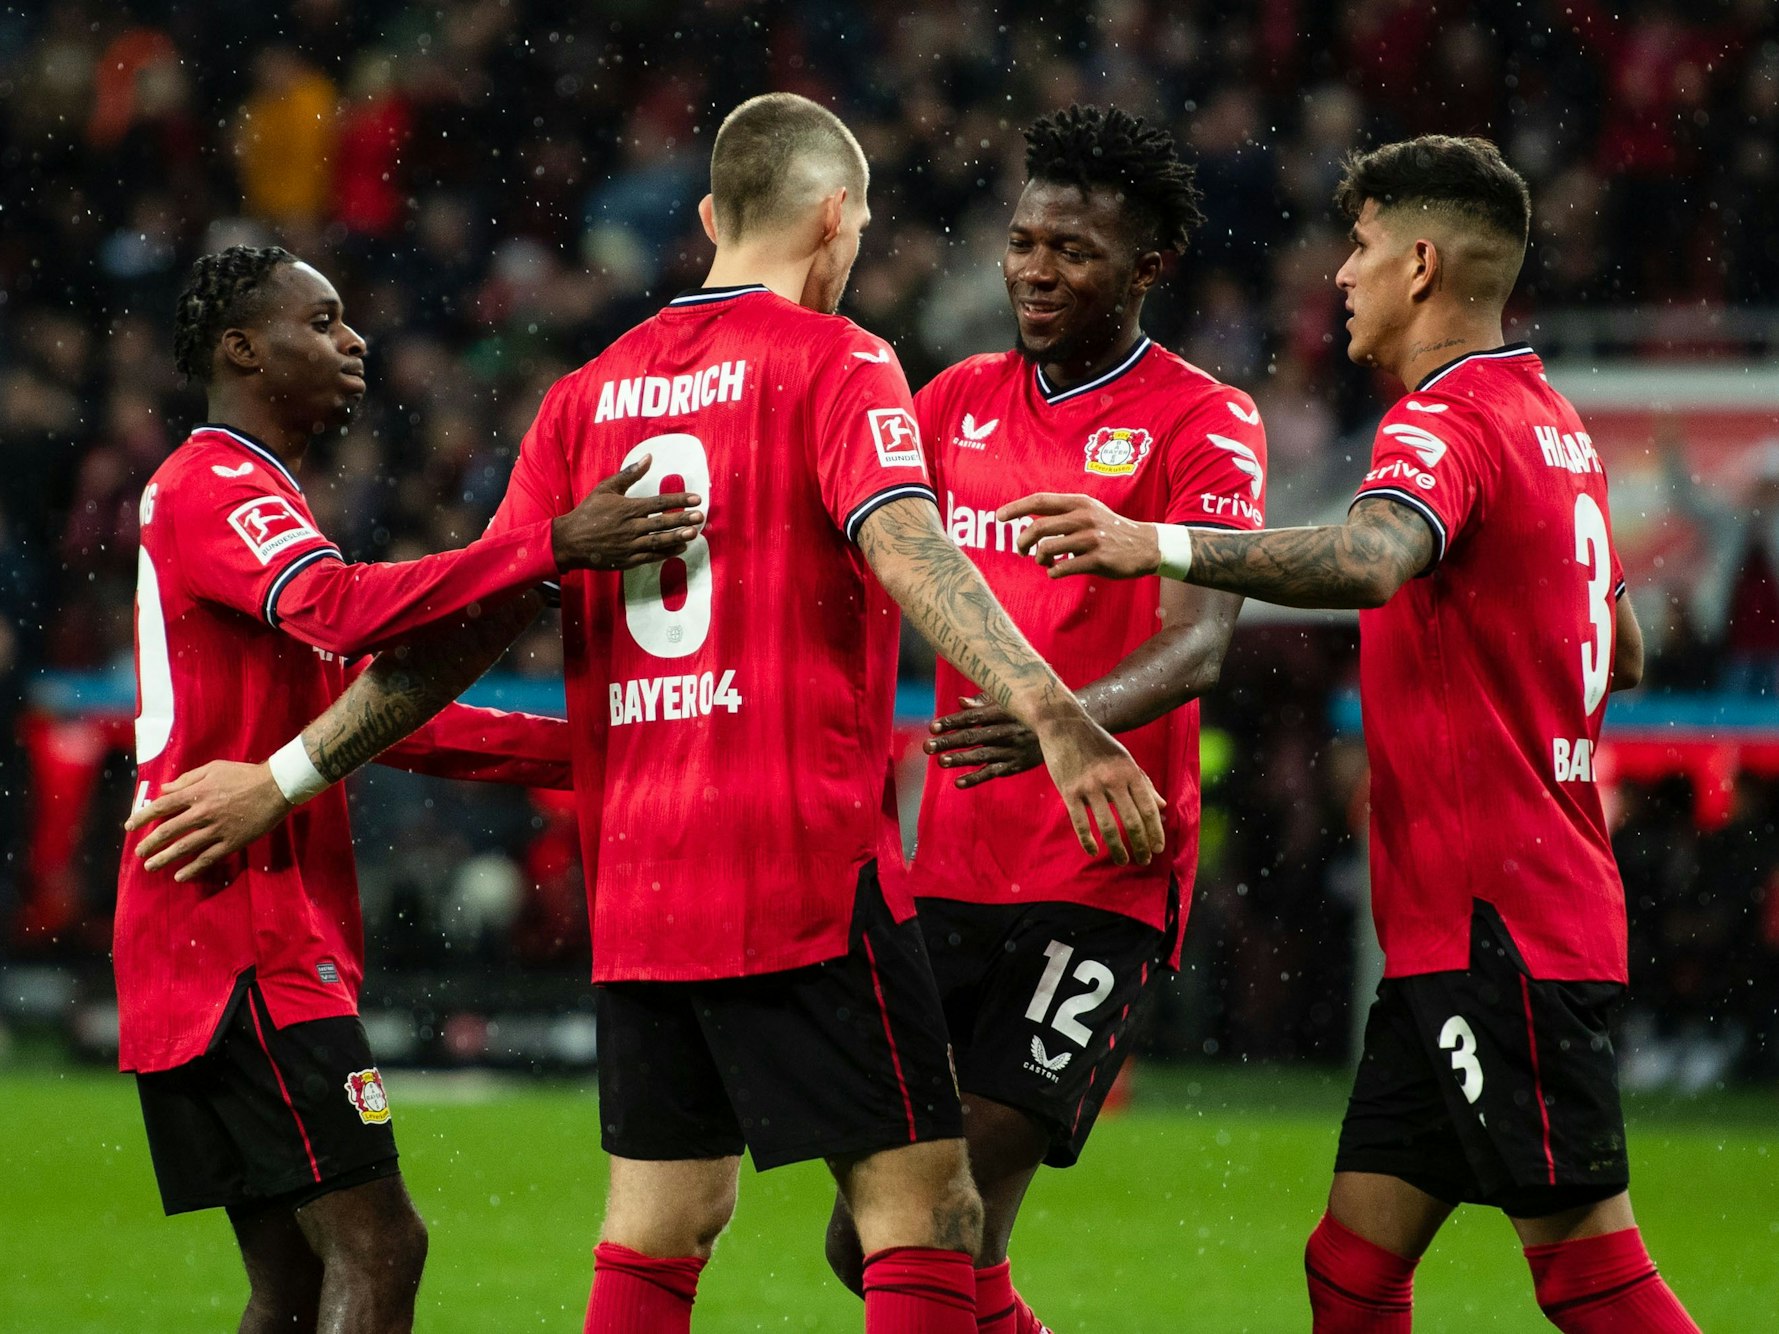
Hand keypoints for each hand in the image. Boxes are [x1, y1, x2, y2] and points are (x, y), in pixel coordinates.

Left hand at [124, 761, 292, 881]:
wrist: (277, 786)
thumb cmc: (244, 774)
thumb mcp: (213, 769)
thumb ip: (187, 779)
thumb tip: (164, 789)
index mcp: (197, 793)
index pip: (162, 806)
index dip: (142, 817)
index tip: (129, 826)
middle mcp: (203, 812)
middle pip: (169, 830)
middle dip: (150, 843)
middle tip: (138, 852)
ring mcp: (218, 829)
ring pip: (185, 847)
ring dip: (164, 858)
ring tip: (150, 866)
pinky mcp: (232, 841)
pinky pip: (208, 858)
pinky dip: (193, 868)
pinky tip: (180, 876)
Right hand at [551, 454, 705, 570]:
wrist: (569, 541)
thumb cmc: (588, 512)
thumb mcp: (606, 489)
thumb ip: (629, 474)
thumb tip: (649, 457)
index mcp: (627, 508)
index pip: (658, 503)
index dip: (679, 500)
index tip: (696, 498)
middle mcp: (631, 527)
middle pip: (662, 522)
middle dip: (683, 519)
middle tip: (701, 516)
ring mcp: (630, 545)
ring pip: (659, 541)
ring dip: (678, 537)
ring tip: (694, 534)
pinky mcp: (627, 559)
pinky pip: (651, 556)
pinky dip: (666, 553)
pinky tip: (680, 548)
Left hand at [926, 694, 1041, 787]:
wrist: (1063, 728)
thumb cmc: (1027, 711)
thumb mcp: (1009, 702)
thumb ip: (983, 702)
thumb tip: (960, 703)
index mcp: (1002, 712)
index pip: (972, 717)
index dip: (952, 722)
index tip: (932, 727)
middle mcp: (1006, 730)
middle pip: (973, 736)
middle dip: (949, 741)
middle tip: (928, 746)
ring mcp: (1012, 749)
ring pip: (981, 755)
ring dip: (960, 759)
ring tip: (941, 761)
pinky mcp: (1016, 765)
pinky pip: (993, 772)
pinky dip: (976, 778)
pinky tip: (958, 782)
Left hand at [1000, 493, 1159, 578]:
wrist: (1146, 546)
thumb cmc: (1110, 530)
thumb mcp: (1089, 512)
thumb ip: (1063, 515)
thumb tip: (1030, 525)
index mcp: (1079, 503)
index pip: (1039, 501)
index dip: (1016, 508)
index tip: (999, 517)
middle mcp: (1083, 517)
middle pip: (1037, 528)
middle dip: (1022, 542)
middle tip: (1021, 551)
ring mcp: (1091, 538)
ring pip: (1046, 549)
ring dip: (1039, 559)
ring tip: (1045, 562)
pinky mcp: (1098, 559)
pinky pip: (1062, 568)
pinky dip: (1053, 572)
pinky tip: (1057, 571)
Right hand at [1032, 711, 1165, 865]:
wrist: (1063, 724)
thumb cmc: (1097, 743)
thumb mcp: (1125, 759)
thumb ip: (1144, 782)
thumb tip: (1163, 806)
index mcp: (1129, 771)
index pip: (1148, 808)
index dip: (1155, 832)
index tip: (1158, 848)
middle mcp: (1112, 779)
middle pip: (1131, 821)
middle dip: (1140, 845)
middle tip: (1144, 860)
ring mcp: (1089, 786)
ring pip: (1108, 826)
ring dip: (1117, 849)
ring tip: (1122, 861)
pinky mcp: (1069, 790)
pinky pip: (1081, 822)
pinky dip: (1088, 841)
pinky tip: (1093, 852)